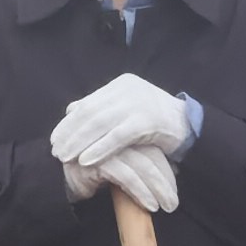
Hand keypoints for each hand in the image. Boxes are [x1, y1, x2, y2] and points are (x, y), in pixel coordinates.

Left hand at [51, 73, 192, 171]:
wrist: (190, 125)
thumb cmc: (156, 121)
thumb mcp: (127, 110)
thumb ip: (102, 108)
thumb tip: (71, 109)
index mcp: (121, 84)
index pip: (87, 103)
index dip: (68, 122)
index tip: (55, 138)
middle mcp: (128, 89)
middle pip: (90, 112)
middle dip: (70, 133)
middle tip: (55, 150)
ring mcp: (138, 103)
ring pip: (100, 123)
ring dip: (80, 142)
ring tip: (65, 157)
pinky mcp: (147, 121)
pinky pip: (117, 137)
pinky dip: (99, 149)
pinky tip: (86, 161)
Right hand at [66, 143, 178, 214]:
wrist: (55, 181)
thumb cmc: (90, 176)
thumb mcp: (117, 165)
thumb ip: (137, 162)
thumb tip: (172, 170)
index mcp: (119, 130)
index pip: (149, 145)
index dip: (165, 165)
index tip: (175, 185)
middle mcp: (113, 134)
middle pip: (148, 153)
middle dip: (165, 179)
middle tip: (174, 201)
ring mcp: (103, 145)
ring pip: (141, 165)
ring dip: (157, 188)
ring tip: (167, 205)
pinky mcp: (96, 161)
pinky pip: (127, 176)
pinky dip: (141, 192)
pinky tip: (150, 205)